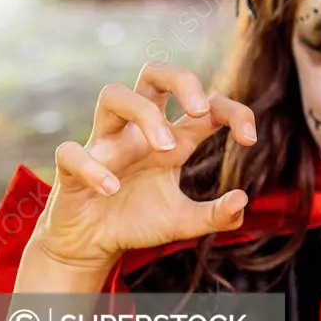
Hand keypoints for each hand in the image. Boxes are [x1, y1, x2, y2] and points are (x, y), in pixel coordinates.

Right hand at [33, 63, 257, 273]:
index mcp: (173, 139)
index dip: (234, 112)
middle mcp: (138, 132)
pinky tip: (112, 190)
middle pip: (154, 74)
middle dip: (182, 81)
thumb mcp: (184, 222)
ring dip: (144, 115)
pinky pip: (72, 152)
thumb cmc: (138, 222)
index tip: (249, 139)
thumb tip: (243, 201)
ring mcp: (105, 145)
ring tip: (166, 149)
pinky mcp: (71, 168)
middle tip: (200, 111)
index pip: (207, 105)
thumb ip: (216, 215)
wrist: (91, 246)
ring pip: (113, 95)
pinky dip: (92, 167)